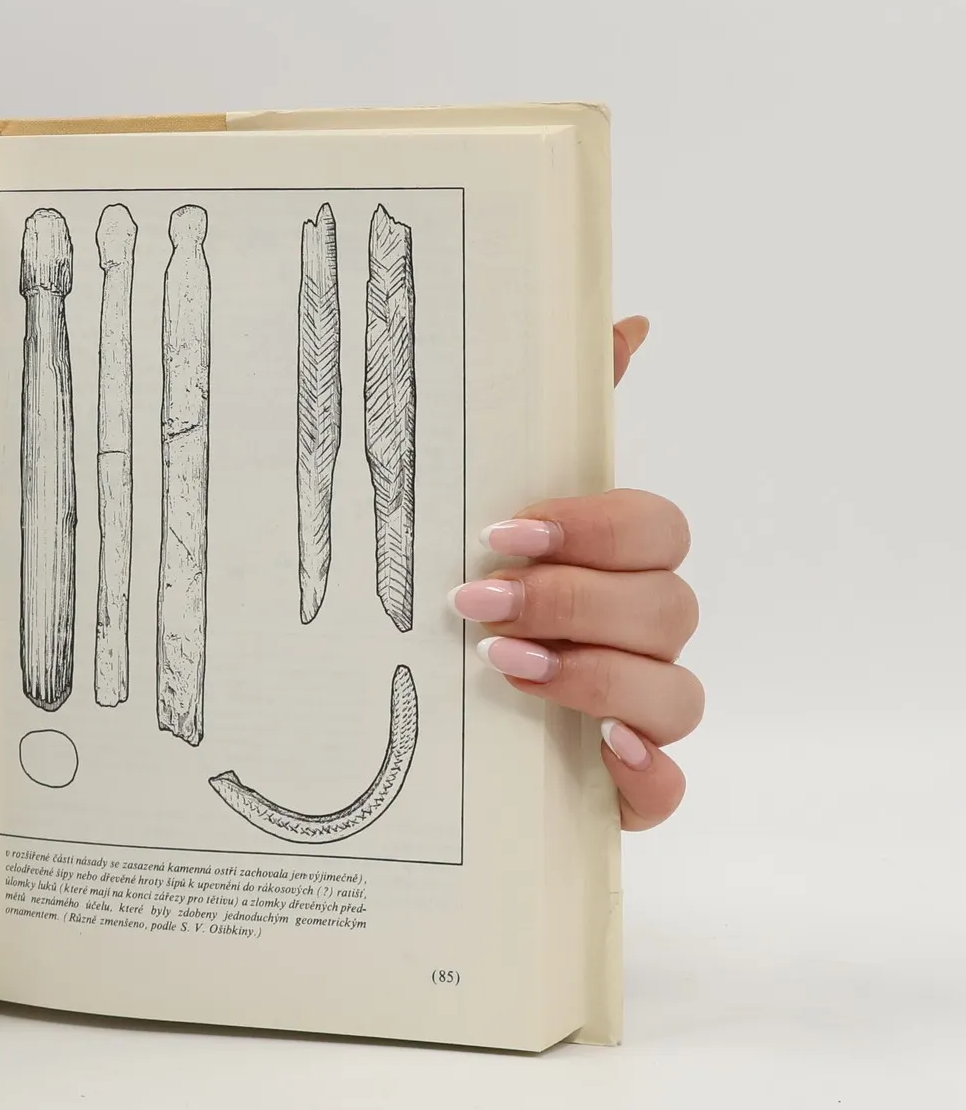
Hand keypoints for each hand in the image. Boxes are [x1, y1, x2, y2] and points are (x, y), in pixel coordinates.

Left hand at [457, 318, 701, 830]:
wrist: (433, 714)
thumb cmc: (482, 590)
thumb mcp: (496, 499)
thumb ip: (556, 415)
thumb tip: (630, 321)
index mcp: (620, 563)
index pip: (656, 527)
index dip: (592, 526)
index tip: (503, 530)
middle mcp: (646, 635)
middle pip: (667, 607)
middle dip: (571, 600)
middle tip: (477, 601)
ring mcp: (647, 714)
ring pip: (676, 694)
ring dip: (592, 677)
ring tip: (500, 666)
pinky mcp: (630, 787)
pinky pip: (671, 788)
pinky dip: (646, 772)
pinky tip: (601, 753)